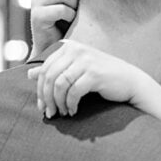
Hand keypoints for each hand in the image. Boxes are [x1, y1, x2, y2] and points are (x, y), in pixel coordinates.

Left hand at [27, 40, 145, 117]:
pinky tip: (74, 111)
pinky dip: (71, 104)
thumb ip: (54, 70)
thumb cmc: (103, 77)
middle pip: (49, 77)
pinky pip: (73, 92)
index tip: (42, 106)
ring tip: (63, 113)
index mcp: (69, 47)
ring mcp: (86, 60)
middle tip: (50, 113)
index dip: (40, 89)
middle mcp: (76, 50)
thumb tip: (29, 74)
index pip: (45, 68)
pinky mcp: (94, 73)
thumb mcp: (76, 70)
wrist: (131, 81)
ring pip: (59, 85)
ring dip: (58, 103)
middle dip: (47, 98)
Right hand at [29, 0, 79, 57]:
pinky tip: (68, 22)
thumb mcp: (75, 0)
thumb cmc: (69, 25)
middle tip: (78, 5)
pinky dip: (69, 16)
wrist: (54, 49)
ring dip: (74, 4)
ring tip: (73, 15)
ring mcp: (36, 2)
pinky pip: (60, 9)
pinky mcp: (37, 16)